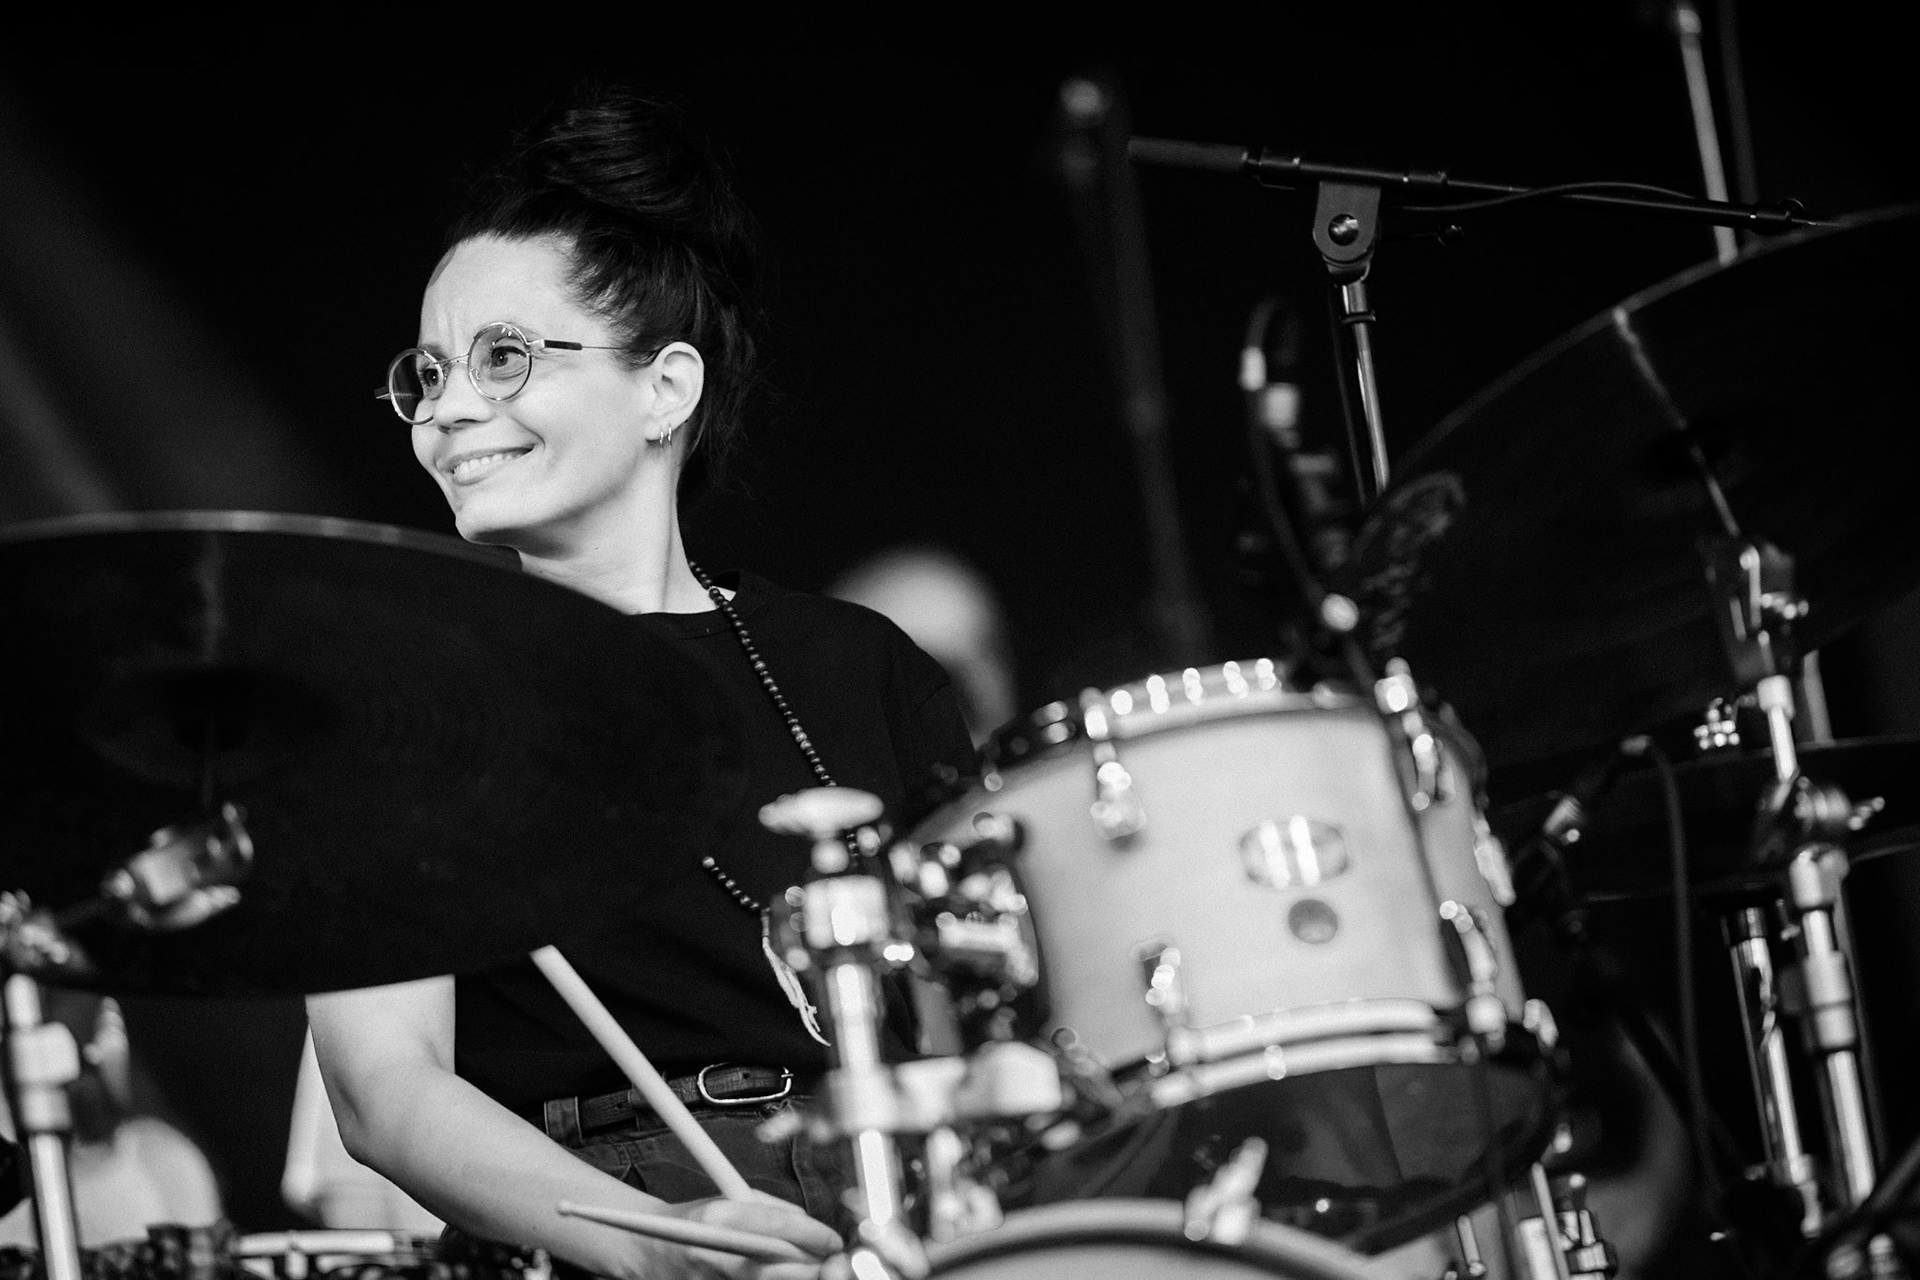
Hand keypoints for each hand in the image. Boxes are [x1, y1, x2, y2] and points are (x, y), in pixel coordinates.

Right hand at [655, 1192, 843, 1279]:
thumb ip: (772, 1209)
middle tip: (833, 1263)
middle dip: (813, 1266)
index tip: (833, 1241)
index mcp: (719, 1217)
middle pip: (781, 1266)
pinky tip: (786, 1279)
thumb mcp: (731, 1199)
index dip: (814, 1235)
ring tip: (810, 1271)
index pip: (779, 1226)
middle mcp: (714, 1253)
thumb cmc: (696, 1221)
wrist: (648, 1250)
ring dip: (799, 1279)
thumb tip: (812, 1225)